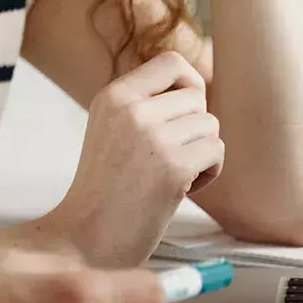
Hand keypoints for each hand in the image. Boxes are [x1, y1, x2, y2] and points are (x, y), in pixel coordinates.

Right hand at [47, 51, 224, 266]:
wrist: (86, 239)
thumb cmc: (105, 192)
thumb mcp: (111, 130)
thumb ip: (144, 105)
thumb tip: (195, 88)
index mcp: (112, 96)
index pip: (171, 62)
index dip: (189, 84)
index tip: (184, 112)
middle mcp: (130, 110)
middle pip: (197, 98)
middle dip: (194, 129)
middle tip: (169, 158)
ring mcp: (151, 137)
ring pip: (210, 125)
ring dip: (201, 153)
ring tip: (171, 176)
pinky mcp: (173, 166)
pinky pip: (216, 152)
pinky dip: (208, 173)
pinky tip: (181, 190)